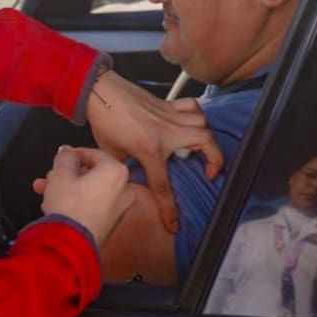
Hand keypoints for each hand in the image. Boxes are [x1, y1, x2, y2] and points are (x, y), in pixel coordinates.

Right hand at [32, 146, 134, 247]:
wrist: (70, 243)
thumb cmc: (69, 209)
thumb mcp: (60, 173)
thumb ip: (64, 157)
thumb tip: (66, 152)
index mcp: (116, 172)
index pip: (94, 154)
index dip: (74, 154)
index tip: (63, 157)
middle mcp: (124, 189)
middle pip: (92, 174)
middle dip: (68, 175)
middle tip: (52, 176)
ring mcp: (119, 209)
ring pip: (90, 191)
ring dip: (68, 189)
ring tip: (47, 191)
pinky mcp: (111, 224)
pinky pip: (93, 206)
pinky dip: (78, 203)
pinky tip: (57, 206)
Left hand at [85, 69, 223, 233]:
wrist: (99, 92)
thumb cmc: (103, 120)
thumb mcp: (112, 153)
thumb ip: (126, 168)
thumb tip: (133, 180)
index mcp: (149, 148)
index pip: (163, 185)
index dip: (170, 210)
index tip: (174, 224)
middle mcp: (166, 131)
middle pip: (205, 143)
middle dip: (216, 160)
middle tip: (211, 173)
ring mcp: (169, 116)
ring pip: (203, 123)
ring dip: (207, 137)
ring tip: (202, 150)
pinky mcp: (167, 105)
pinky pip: (192, 106)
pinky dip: (198, 114)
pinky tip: (192, 124)